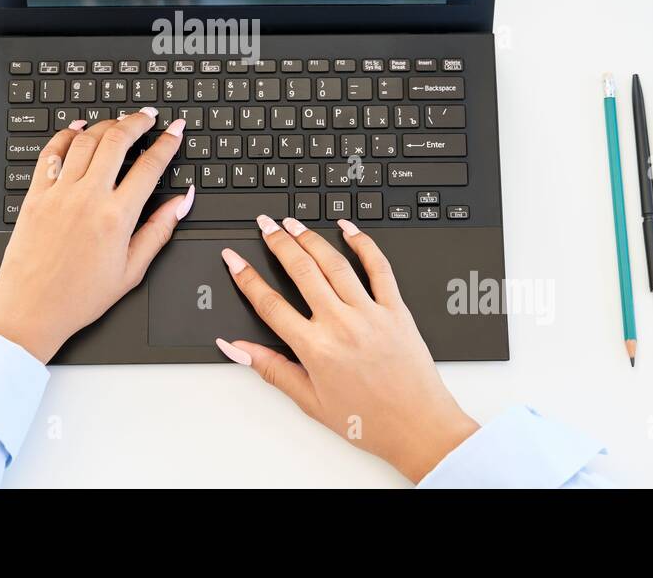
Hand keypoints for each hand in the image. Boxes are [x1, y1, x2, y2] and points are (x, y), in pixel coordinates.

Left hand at [0, 108, 192, 362]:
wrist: (30, 310)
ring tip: (118, 122)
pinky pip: (50, 153)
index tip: (176, 130)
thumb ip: (158, 231)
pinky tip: (76, 129)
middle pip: (117, 141)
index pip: (149, 167)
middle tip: (149, 116)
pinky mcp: (35, 196)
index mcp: (116, 217)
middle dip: (137, 121)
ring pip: (85, 140)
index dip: (167, 143)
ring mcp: (58, 193)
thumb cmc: (79, 298)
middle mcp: (87, 198)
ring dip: (105, 125)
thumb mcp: (131, 271)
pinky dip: (65, 135)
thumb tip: (181, 202)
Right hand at [216, 216, 477, 482]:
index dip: (246, 278)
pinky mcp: (396, 309)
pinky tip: (348, 228)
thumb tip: (236, 348)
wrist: (419, 429)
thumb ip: (271, 369)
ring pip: (334, 263)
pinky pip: (379, 268)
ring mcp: (370, 313)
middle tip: (264, 225)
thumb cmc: (368, 421)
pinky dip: (363, 244)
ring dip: (310, 238)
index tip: (233, 259)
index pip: (270, 304)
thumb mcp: (310, 401)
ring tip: (293, 223)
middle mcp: (341, 324)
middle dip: (278, 242)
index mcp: (316, 349)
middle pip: (301, 271)